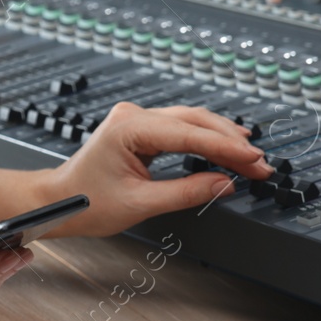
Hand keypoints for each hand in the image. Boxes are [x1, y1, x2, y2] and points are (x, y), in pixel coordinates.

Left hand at [42, 101, 273, 236]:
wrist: (60, 200)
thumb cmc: (87, 202)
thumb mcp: (141, 204)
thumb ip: (186, 193)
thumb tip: (225, 184)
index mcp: (128, 128)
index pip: (189, 133)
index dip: (226, 147)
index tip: (255, 160)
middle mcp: (132, 116)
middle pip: (194, 121)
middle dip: (230, 143)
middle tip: (260, 165)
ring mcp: (135, 119)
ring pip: (190, 121)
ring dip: (222, 139)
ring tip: (251, 160)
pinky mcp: (140, 128)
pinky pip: (180, 128)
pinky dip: (205, 139)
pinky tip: (227, 149)